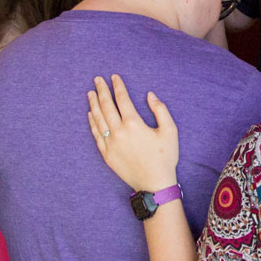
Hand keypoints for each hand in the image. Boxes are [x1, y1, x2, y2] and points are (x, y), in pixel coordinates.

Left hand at [86, 74, 179, 191]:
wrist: (154, 184)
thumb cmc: (165, 157)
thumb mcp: (170, 130)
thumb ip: (160, 109)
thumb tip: (149, 95)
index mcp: (134, 124)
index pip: (122, 99)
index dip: (118, 86)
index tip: (114, 77)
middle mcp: (119, 132)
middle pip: (106, 106)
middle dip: (102, 91)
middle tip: (97, 79)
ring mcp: (110, 144)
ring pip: (98, 119)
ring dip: (93, 104)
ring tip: (91, 93)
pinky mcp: (107, 155)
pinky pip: (96, 135)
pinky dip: (92, 123)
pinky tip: (90, 114)